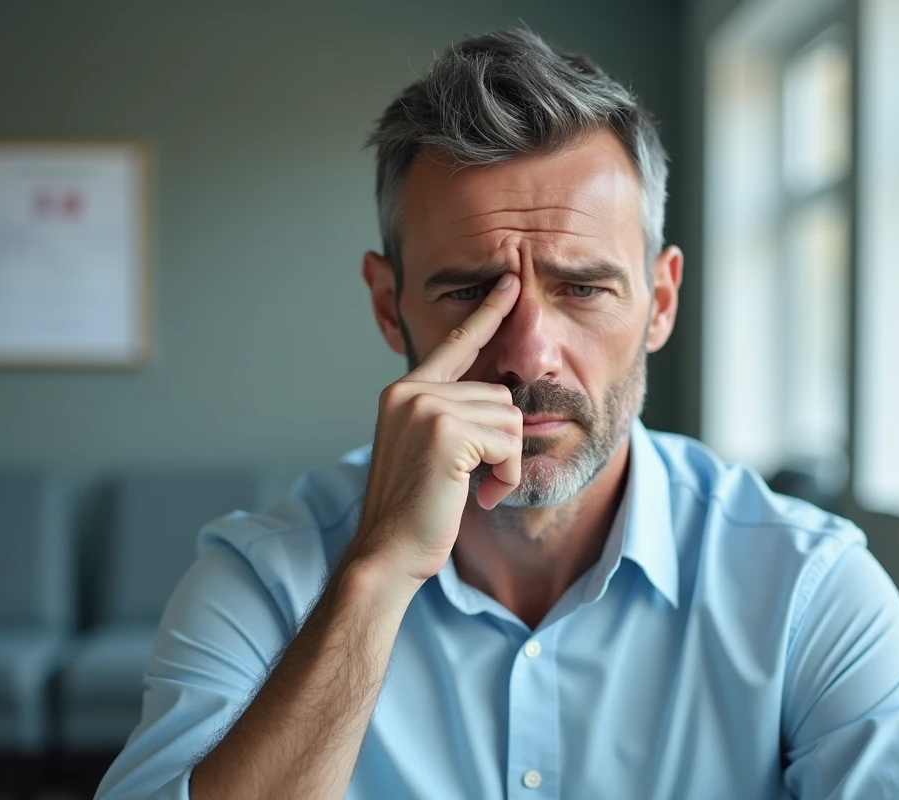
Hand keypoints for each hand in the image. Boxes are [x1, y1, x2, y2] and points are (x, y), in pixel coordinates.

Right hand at [353, 273, 522, 583]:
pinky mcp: (445, 430)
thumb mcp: (430, 451)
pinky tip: (479, 495)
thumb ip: (455, 416)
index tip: (510, 280)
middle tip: (476, 481)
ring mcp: (426, 407)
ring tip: (473, 488)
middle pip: (499, 394)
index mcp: (405, 391)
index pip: (456, 343)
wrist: (388, 551)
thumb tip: (504, 395)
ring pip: (509, 418)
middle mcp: (411, 390)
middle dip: (501, 444)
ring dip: (504, 462)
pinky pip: (508, 441)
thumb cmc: (415, 510)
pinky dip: (505, 474)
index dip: (488, 312)